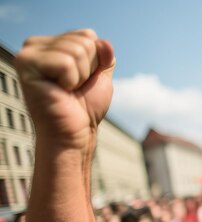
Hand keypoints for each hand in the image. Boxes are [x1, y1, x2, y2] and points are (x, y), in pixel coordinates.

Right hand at [14, 29, 114, 148]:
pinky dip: (70, 81)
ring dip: (79, 76)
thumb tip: (104, 43)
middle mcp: (36, 45)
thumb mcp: (100, 75)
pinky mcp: (25, 64)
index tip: (82, 80)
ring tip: (65, 90)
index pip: (88, 35)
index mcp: (52, 44)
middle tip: (73, 88)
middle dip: (88, 69)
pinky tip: (58, 91)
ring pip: (76, 51)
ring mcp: (28, 53)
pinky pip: (65, 63)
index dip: (95, 61)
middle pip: (83, 41)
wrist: (75, 133)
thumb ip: (104, 55)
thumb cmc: (85, 107)